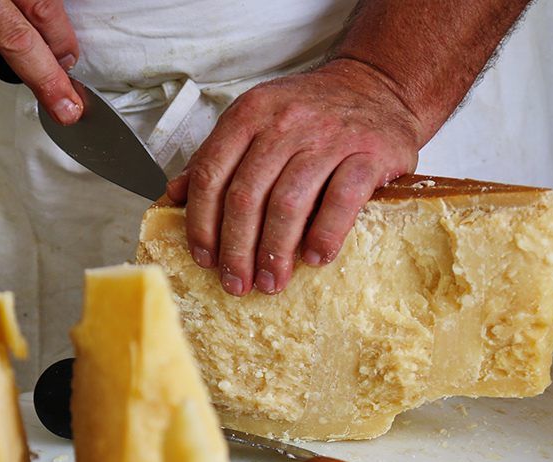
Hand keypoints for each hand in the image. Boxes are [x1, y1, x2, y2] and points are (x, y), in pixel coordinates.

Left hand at [165, 59, 422, 296]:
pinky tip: (315, 258)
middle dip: (237, 250)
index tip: (204, 259)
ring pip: (289, 202)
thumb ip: (218, 156)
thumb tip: (174, 194)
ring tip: (270, 282)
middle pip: (247, 196)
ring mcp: (329, 137)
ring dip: (275, 251)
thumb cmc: (312, 113)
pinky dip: (325, 234)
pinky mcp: (369, 153)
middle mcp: (286, 122)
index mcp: (250, 114)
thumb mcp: (258, 120)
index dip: (202, 224)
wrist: (378, 86)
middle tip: (237, 284)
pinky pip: (342, 199)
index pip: (212, 174)